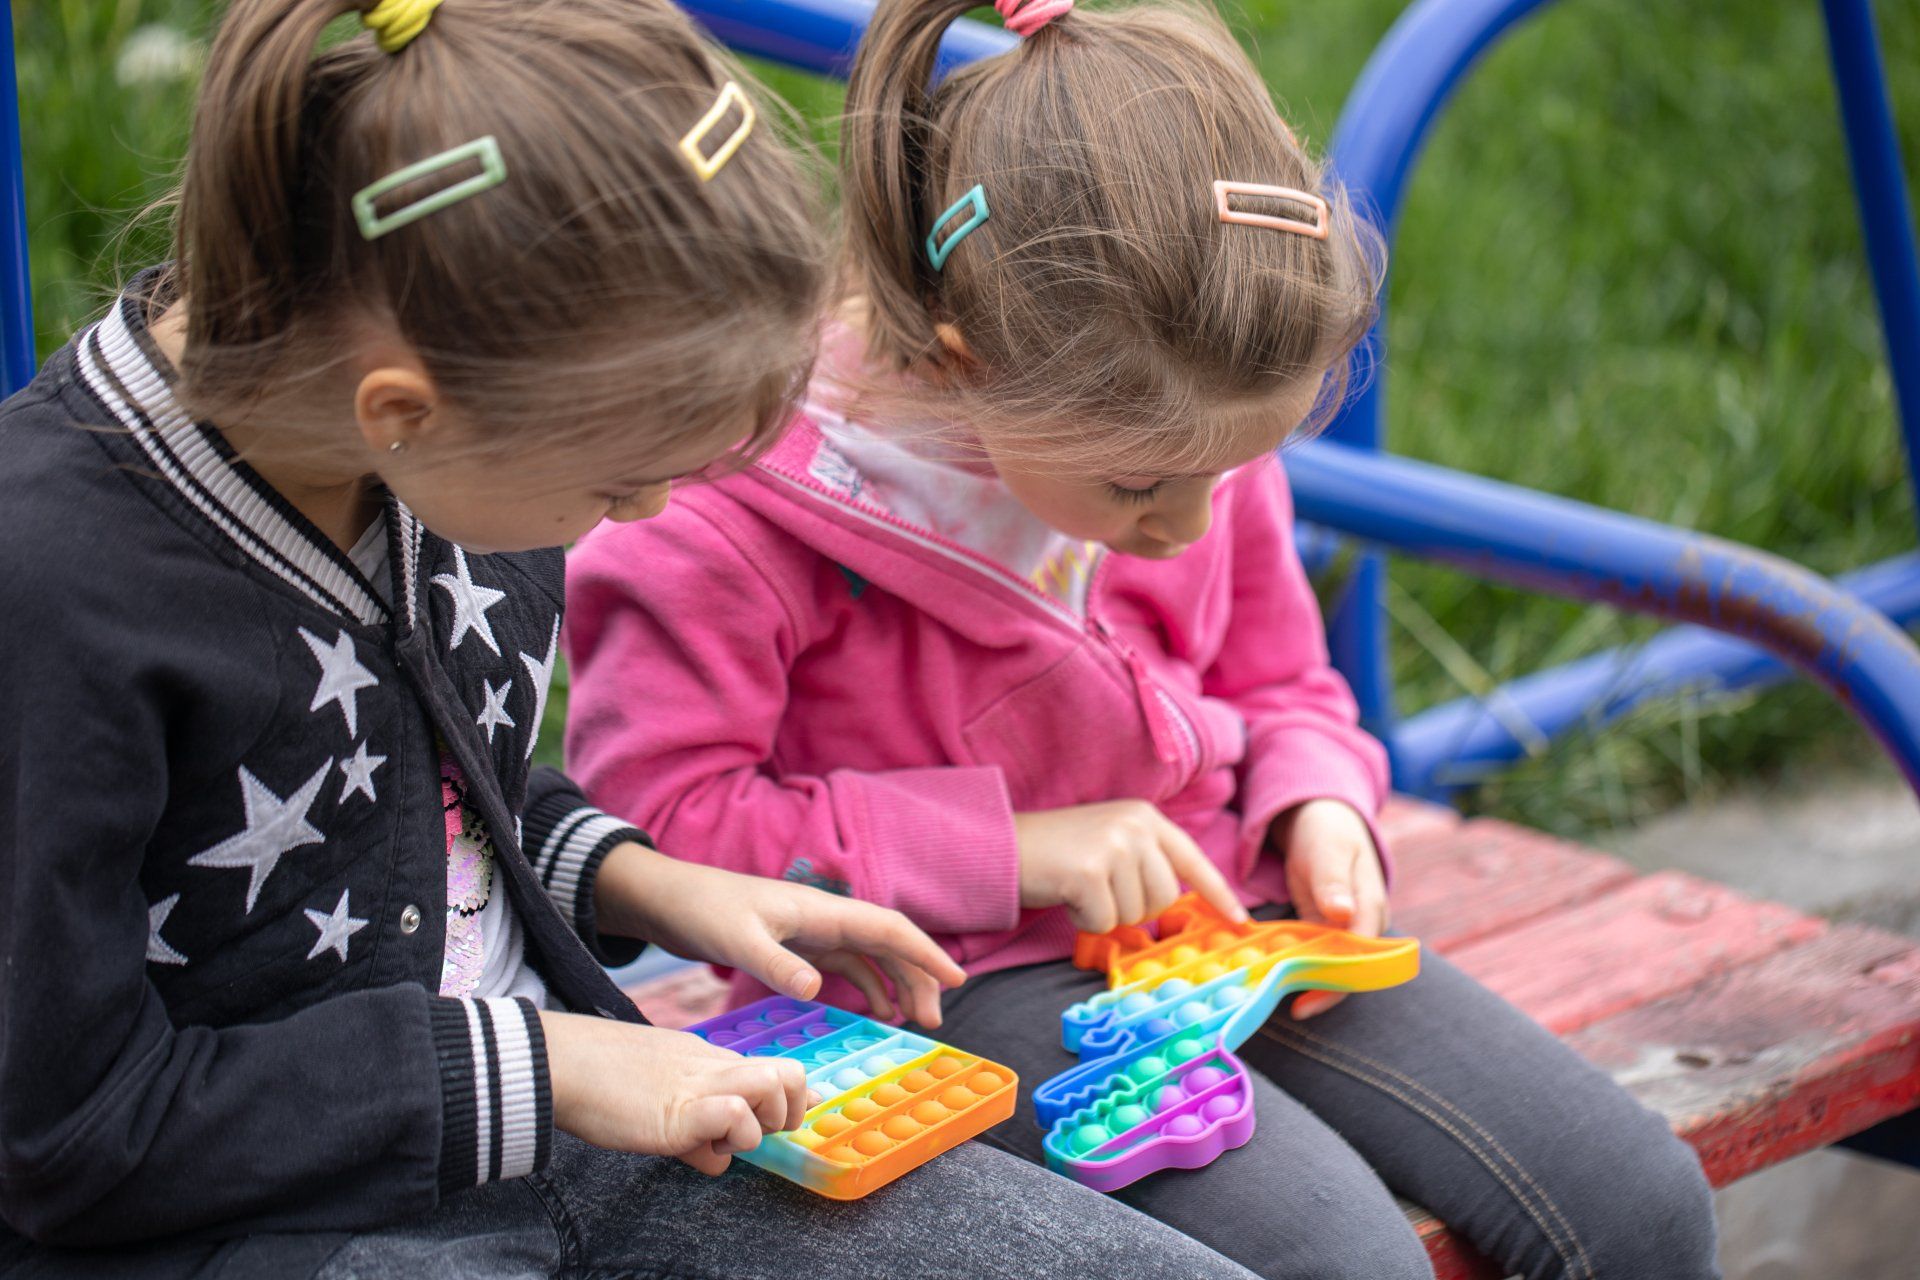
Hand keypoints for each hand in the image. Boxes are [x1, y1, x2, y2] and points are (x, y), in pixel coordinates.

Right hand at [538, 1013, 811, 1174]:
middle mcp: (713, 1066)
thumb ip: (696, 1120)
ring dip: (757, 1129)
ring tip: (716, 1140)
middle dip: (784, 1115)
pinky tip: (696, 1147)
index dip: (786, 1102)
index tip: (771, 1125)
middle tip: (743, 1135)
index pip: (774, 1070)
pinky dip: (730, 1138)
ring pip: (773, 1087)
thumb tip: (715, 1156)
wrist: (559, 1062)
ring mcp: (700, 1086)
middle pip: (790, 1075)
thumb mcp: (660, 1096)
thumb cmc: (597, 1078)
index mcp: (707, 1059)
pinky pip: (734, 1113)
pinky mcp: (680, 1111)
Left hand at [594, 845, 966, 1026]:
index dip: (925, 953)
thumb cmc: (702, 911)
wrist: (668, 899)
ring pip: (871, 956)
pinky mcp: (797, 945)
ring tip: (916, 1020)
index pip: (887, 928)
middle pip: (888, 943)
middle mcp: (825, 917)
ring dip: (898, 984)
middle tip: (935, 1020)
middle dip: (918, 976)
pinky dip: (869, 986)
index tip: (955, 980)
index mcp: (821, 910)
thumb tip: (817, 990)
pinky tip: (877, 1011)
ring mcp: (813, 931)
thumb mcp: (737, 941)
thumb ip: (775, 965)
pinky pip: (847, 965)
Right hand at [1015, 800, 1247, 933]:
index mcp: (1145, 817)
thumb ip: (1144, 864)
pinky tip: (1065, 896)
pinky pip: (1105, 922)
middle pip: (1164, 898)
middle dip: (1133, 909)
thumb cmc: (1054, 854)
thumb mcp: (1109, 844)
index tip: (1241, 920)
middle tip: (1098, 890)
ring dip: (1106, 914)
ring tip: (1078, 888)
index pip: (1193, 860)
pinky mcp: (1090, 872)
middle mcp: (1135, 826)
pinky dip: (1084, 921)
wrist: (1000, 845)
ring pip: (1136, 915)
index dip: (1219, 894)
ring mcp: (1114, 846)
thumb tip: (1172, 904)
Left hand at [1271, 799, 1388, 1018]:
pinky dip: (1296, 966)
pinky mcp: (1322, 930)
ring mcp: (1342, 930)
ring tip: (1275, 998)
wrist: (1319, 820)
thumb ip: (1334, 881)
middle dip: (1323, 992)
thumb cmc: (1328, 831)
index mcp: (1370, 907)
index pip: (1361, 955)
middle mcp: (1361, 925)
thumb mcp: (1329, 849)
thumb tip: (1344, 913)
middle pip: (1349, 970)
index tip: (1308, 1000)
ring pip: (1330, 967)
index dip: (1338, 981)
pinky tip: (1273, 978)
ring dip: (1307, 984)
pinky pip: (1312, 955)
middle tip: (1292, 1010)